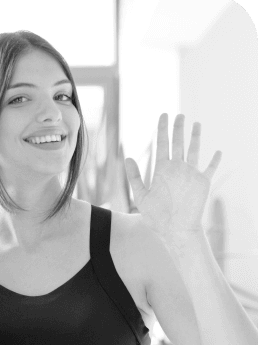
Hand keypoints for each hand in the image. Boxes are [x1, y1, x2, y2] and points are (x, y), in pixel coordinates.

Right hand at [124, 113, 221, 236]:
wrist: (179, 229)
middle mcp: (179, 167)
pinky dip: (215, 159)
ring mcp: (193, 173)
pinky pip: (211, 167)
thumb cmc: (157, 216)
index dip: (162, 127)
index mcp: (162, 168)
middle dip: (179, 127)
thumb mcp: (140, 196)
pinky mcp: (204, 182)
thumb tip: (127, 158)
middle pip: (179, 141)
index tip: (164, 115)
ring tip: (197, 124)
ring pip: (195, 149)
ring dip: (196, 136)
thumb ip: (134, 176)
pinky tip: (218, 152)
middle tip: (180, 116)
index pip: (162, 142)